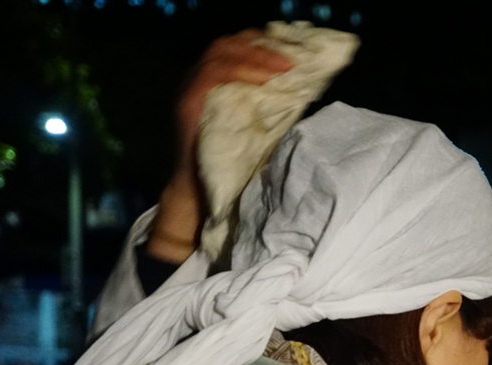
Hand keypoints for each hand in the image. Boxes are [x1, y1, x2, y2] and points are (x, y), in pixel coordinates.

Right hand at [147, 30, 292, 262]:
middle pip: (226, 44)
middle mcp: (197, 80)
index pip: (234, 48)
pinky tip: (265, 81)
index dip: (261, 44)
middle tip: (292, 59)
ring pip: (220, 53)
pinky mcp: (187, 103)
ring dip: (256, 56)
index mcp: (213, 83)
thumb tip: (304, 86)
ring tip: (284, 68)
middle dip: (262, 46)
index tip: (291, 50)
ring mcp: (189, 89)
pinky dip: (242, 72)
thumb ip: (270, 103)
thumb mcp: (257, 126)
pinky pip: (213, 75)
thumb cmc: (236, 164)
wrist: (206, 193)